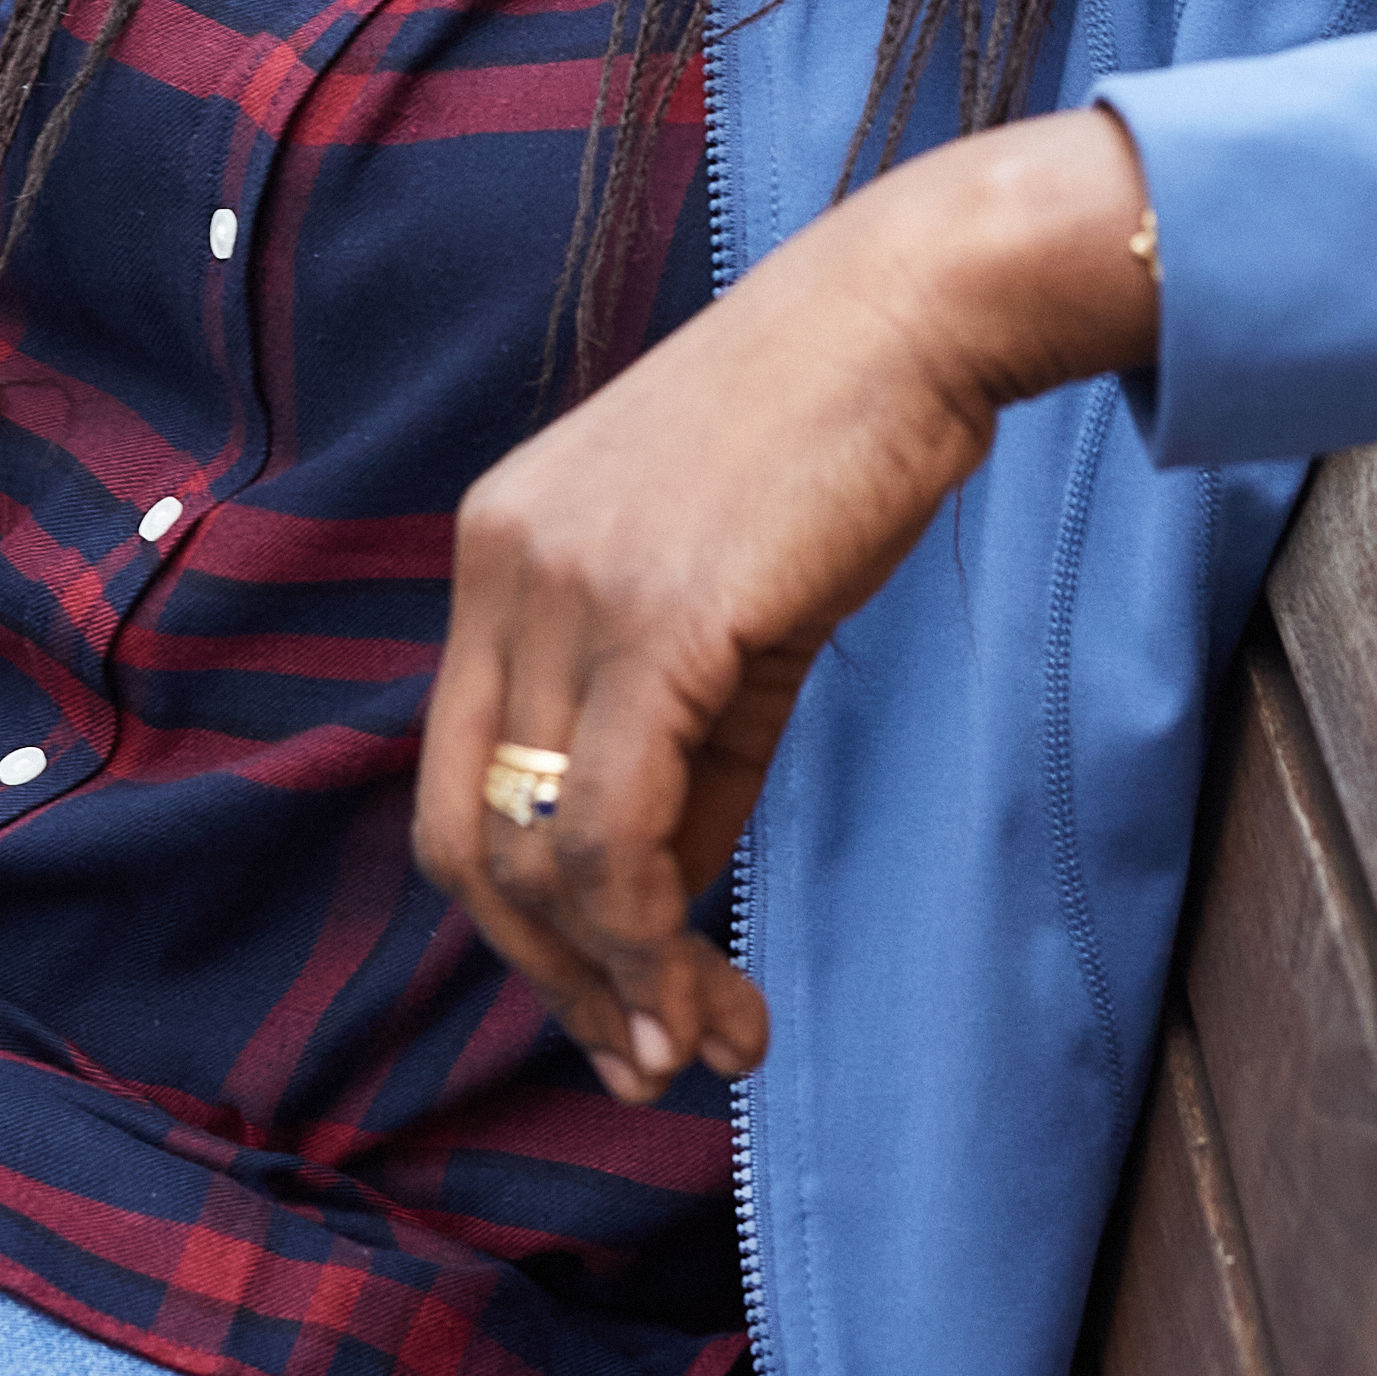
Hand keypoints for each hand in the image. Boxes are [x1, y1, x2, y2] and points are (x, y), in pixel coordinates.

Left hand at [415, 104, 1158, 1097]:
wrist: (918, 312)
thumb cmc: (839, 448)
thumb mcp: (733, 609)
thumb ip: (687, 750)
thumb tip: (663, 913)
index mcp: (496, 552)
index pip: (458, 783)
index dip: (523, 923)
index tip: (614, 1005)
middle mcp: (501, 567)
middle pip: (466, 837)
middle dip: (553, 977)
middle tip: (645, 1062)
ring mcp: (567, 588)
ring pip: (542, 851)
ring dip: (619, 984)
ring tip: (705, 1050)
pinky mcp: (657, 616)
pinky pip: (615, 826)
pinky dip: (652, 939)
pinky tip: (709, 996)